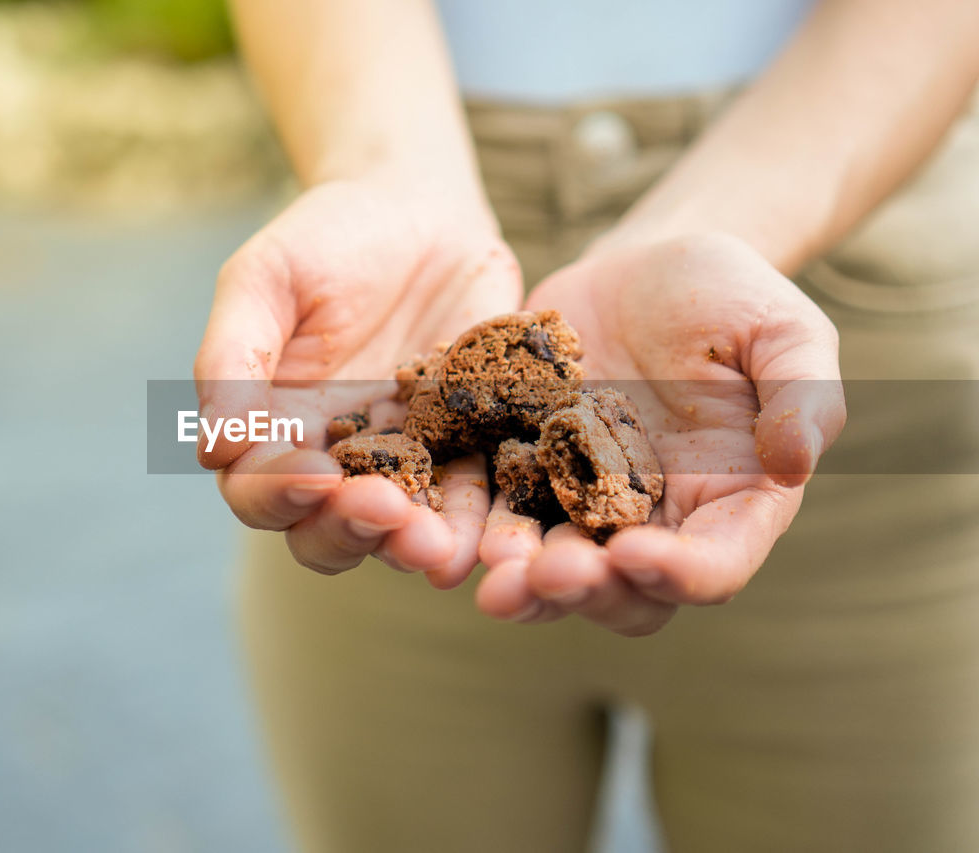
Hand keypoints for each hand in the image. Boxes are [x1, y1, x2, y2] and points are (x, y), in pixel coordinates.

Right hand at [195, 178, 521, 582]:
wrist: (419, 208)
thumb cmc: (325, 236)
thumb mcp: (264, 279)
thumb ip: (232, 357)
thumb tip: (214, 449)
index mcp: (272, 431)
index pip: (258, 491)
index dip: (279, 493)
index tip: (313, 471)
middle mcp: (335, 462)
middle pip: (326, 532)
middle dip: (350, 530)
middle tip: (384, 509)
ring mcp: (405, 463)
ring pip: (400, 531)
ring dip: (415, 546)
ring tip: (437, 546)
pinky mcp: (468, 448)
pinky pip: (473, 496)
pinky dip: (479, 518)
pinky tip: (492, 528)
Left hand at [475, 233, 845, 634]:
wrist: (640, 268)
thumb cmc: (729, 296)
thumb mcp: (783, 331)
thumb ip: (802, 395)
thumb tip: (796, 462)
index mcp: (727, 504)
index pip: (715, 564)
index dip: (680, 574)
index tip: (637, 555)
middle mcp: (651, 522)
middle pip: (623, 590)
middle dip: (584, 591)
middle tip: (545, 577)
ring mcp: (579, 503)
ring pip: (549, 568)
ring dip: (518, 578)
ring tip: (486, 569)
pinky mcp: (522, 472)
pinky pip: (492, 511)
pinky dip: (467, 523)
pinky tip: (436, 520)